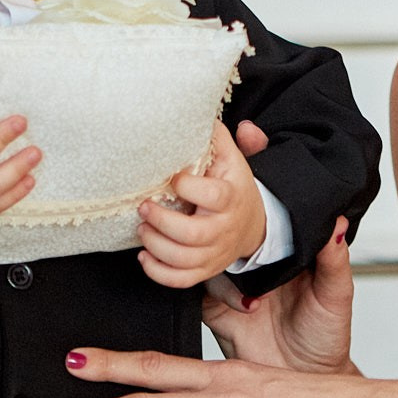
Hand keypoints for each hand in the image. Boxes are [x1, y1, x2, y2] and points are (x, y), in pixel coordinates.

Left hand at [137, 120, 265, 287]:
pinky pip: (181, 280)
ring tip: (142, 228)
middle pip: (194, 235)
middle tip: (144, 207)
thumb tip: (208, 117)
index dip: (189, 187)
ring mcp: (215, 252)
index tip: (173, 178)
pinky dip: (158, 272)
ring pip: (184, 260)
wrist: (255, 224)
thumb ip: (223, 139)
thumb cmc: (233, 187)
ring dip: (156, 246)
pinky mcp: (205, 269)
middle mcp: (224, 228)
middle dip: (163, 222)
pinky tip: (144, 256)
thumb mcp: (233, 159)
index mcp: (231, 197)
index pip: (213, 195)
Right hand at [202, 216, 355, 373]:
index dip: (257, 213)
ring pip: (209, 259)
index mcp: (282, 253)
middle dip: (233, 236)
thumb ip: (334, 260)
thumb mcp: (336, 295)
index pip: (261, 222)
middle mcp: (253, 266)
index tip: (259, 212)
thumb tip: (336, 223)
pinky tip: (245, 306)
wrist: (303, 378)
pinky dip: (215, 293)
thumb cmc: (325, 337)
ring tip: (257, 292)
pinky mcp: (215, 310)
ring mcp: (232, 287)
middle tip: (253, 252)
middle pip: (229, 235)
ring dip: (225, 266)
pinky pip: (199, 292)